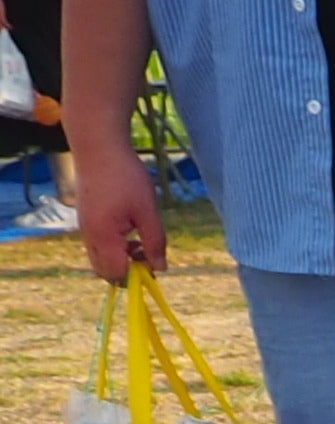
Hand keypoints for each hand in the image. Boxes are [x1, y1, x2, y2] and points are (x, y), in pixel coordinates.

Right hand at [77, 152, 161, 282]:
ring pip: (100, 258)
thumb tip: (161, 268)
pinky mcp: (85, 218)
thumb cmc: (125, 176)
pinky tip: (129, 229)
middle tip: (148, 255)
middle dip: (127, 272)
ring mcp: (84, 227)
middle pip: (104, 271)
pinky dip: (113, 246)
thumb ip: (155, 242)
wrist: (98, 145)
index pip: (116, 275)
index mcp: (103, 236)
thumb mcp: (148, 212)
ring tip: (141, 242)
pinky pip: (97, 244)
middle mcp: (88, 235)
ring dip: (121, 259)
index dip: (136, 278)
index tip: (154, 267)